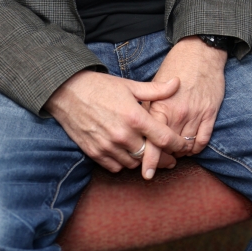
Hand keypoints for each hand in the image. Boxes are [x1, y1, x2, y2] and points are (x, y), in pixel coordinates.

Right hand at [45, 71, 184, 173]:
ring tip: (149, 155)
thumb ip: (156, 90)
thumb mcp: (130, 85)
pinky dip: (124, 163)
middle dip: (164, 158)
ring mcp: (107, 146)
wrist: (67, 92)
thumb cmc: (101, 87)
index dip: (177, 145)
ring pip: (133, 164)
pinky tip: (128, 155)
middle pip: (150, 156)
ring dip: (143, 160)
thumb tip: (177, 83)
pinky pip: (115, 167)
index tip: (184, 147)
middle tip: (172, 158)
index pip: (163, 138)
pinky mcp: (94, 153)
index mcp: (134, 117)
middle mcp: (122, 135)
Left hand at [142, 36, 227, 174]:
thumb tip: (135, 128)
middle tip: (161, 163)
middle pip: (170, 147)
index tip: (146, 174)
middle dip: (165, 158)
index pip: (153, 141)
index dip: (150, 160)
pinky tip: (191, 147)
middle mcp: (178, 114)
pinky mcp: (210, 113)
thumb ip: (146, 109)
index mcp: (161, 108)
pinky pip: (203, 140)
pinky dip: (196, 148)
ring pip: (187, 146)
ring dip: (180, 153)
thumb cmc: (174, 68)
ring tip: (174, 153)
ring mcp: (195, 114)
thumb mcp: (154, 87)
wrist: (200, 53)